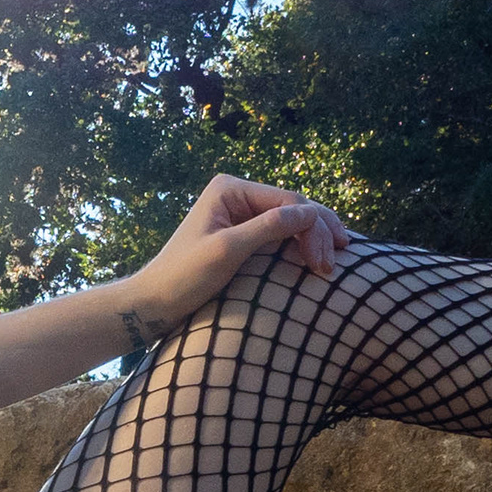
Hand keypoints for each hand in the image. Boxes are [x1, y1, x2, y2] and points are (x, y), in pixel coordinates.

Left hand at [110, 176, 354, 347]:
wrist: (154, 302)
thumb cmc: (184, 277)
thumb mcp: (228, 251)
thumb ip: (268, 228)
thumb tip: (310, 211)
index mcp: (230, 189)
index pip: (288, 201)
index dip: (313, 228)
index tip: (325, 263)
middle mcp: (236, 194)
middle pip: (293, 207)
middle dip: (318, 232)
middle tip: (338, 261)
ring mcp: (238, 213)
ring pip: (290, 220)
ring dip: (312, 239)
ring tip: (333, 261)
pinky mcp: (240, 233)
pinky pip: (278, 234)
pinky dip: (299, 244)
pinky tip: (316, 255)